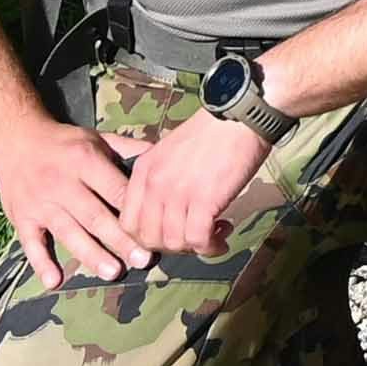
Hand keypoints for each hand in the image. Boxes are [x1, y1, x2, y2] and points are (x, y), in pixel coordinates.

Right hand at [0, 113, 147, 282]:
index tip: (154, 228)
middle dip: (120, 239)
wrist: (15, 140)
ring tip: (113, 273)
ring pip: (68, 232)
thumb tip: (164, 154)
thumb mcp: (97, 138)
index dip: (133, 209)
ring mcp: (40, 203)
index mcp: (84, 161)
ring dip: (90, 254)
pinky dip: (41, 263)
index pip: (113, 188)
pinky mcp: (22, 218)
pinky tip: (54, 282)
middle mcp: (62, 183)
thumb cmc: (65, 144)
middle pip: (95, 216)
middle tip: (143, 260)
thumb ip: (128, 149)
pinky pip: (31, 243)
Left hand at [118, 102, 272, 261]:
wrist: (238, 117)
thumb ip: (161, 179)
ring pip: (173, 243)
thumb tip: (169, 212)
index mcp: (143, 171)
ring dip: (194, 248)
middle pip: (147, 238)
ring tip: (213, 236)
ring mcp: (177, 193)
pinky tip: (222, 236)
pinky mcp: (204, 200)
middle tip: (192, 239)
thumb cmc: (212, 132)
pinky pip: (198, 239)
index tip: (169, 235)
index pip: (128, 222)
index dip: (147, 237)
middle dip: (171, 247)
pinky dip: (211, 246)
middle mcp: (154, 184)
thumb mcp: (170, 152)